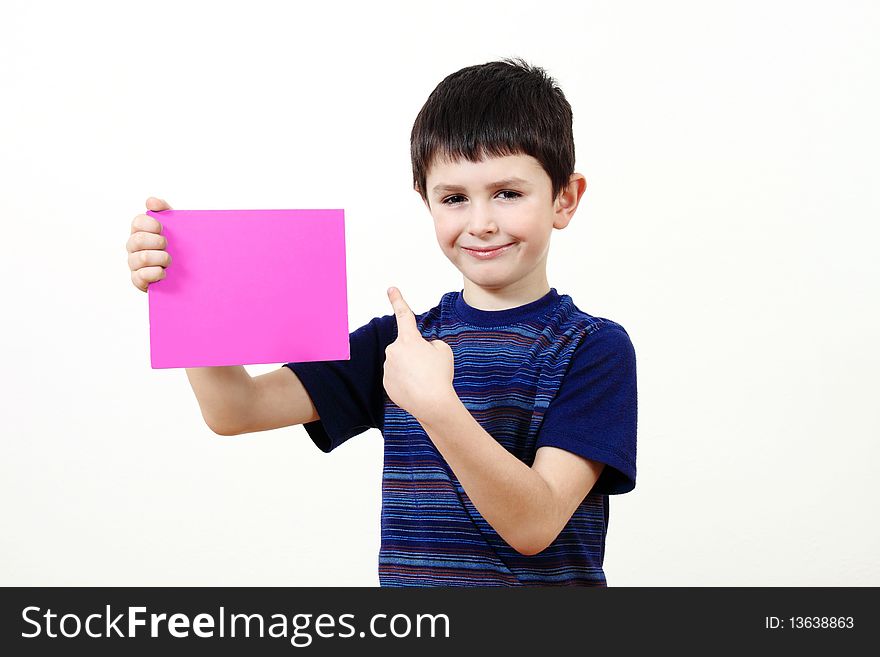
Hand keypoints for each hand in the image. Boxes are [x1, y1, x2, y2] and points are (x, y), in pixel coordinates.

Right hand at [126, 197, 172, 292]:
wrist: (183, 275)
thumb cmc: (175, 248)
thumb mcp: (174, 227)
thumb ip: (164, 211)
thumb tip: (151, 201)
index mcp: (140, 231)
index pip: (138, 222)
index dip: (151, 224)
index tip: (162, 228)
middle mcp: (133, 247)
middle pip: (138, 239)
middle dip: (158, 242)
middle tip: (167, 245)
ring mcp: (134, 263)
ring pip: (142, 257)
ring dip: (161, 258)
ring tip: (169, 261)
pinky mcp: (138, 279)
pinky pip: (142, 275)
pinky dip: (157, 273)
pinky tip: (164, 273)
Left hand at [383, 287, 455, 423]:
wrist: (432, 403)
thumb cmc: (440, 375)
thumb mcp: (444, 351)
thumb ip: (431, 344)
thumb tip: (421, 349)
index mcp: (408, 339)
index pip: (403, 315)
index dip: (398, 300)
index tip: (390, 289)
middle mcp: (394, 350)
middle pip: (407, 348)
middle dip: (417, 354)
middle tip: (429, 369)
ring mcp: (388, 367)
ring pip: (402, 363)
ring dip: (412, 369)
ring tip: (424, 381)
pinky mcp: (386, 383)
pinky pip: (398, 378)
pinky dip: (407, 382)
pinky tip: (416, 390)